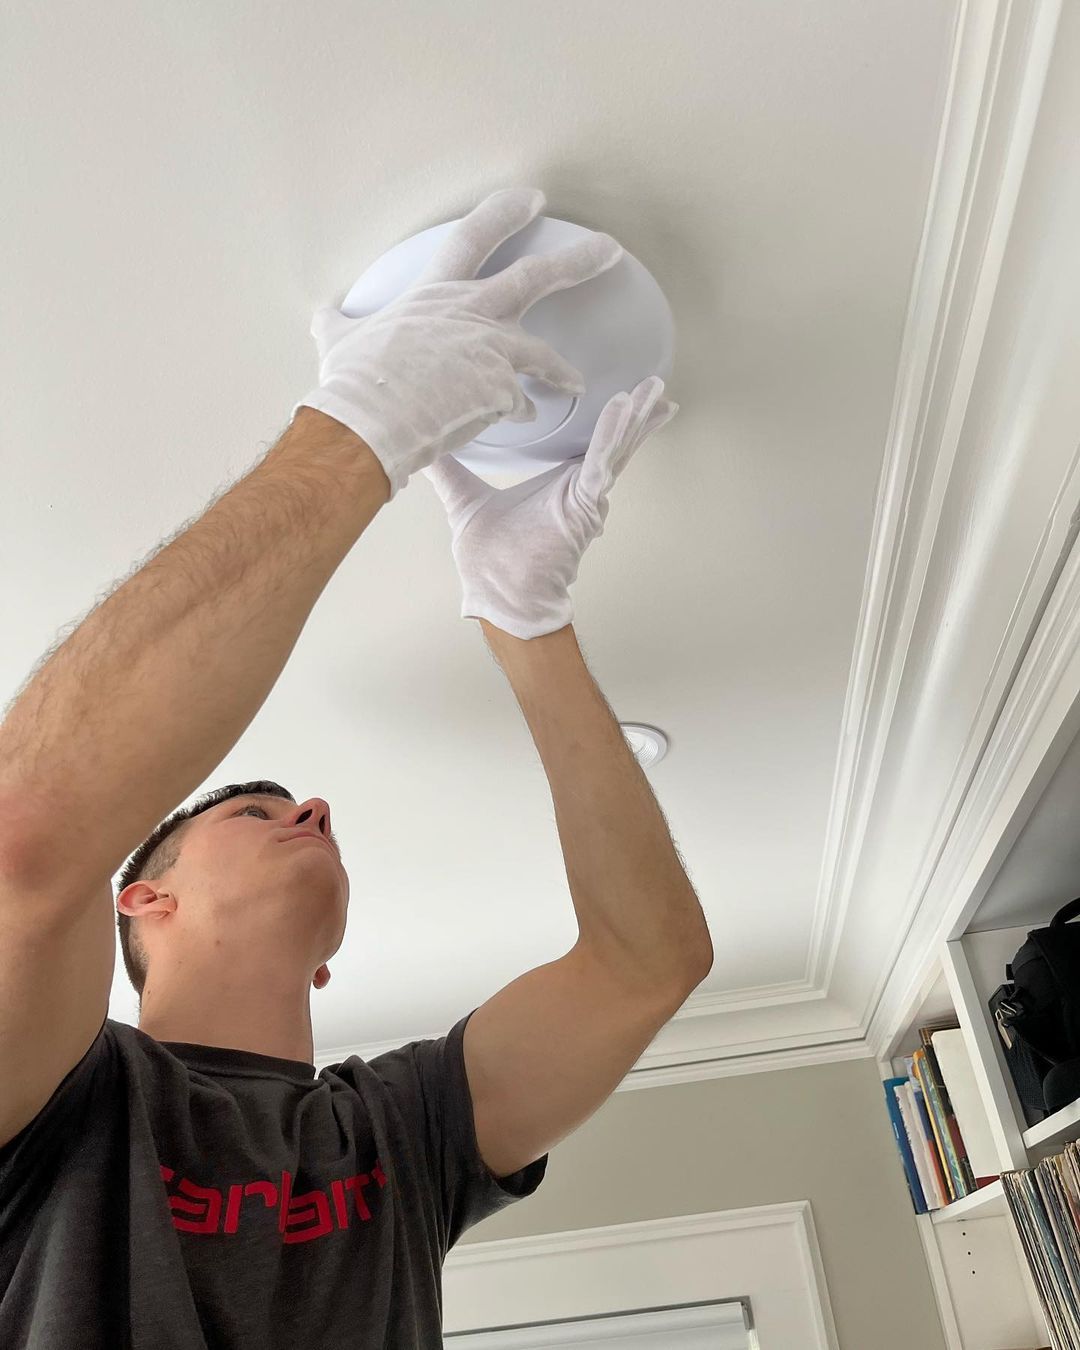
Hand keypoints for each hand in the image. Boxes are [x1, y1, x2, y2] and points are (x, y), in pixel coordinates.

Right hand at [295, 187, 622, 500]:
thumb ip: (338, 322)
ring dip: (561, 368)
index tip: (532, 200)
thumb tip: (323, 310)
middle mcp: (471, 312)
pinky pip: (523, 403)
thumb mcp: (338, 341)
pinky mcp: (502, 389)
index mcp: (435, 294)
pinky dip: (522, 411)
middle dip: (579, 261)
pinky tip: (523, 421)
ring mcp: (491, 350)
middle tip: (609, 250)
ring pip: (543, 352)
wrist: (369, 422)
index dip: (505, 214)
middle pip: (536, 277)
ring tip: (575, 381)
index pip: (475, 237)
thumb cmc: (354, 384)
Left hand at [423, 377, 677, 639]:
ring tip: (653, 389)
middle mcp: (579, 491)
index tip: (625, 397)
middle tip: (654, 384)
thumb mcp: (464, 504)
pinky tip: (622, 410)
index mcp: (559, 486)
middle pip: (614, 443)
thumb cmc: (491, 565)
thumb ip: (449, 474)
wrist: (498, 597)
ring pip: (615, 449)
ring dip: (634, 417)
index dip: (610, 422)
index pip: (591, 445)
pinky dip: (610, 436)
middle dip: (636, 413)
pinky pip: (600, 464)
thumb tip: (425, 450)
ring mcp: (585, 499)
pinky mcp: (583, 506)